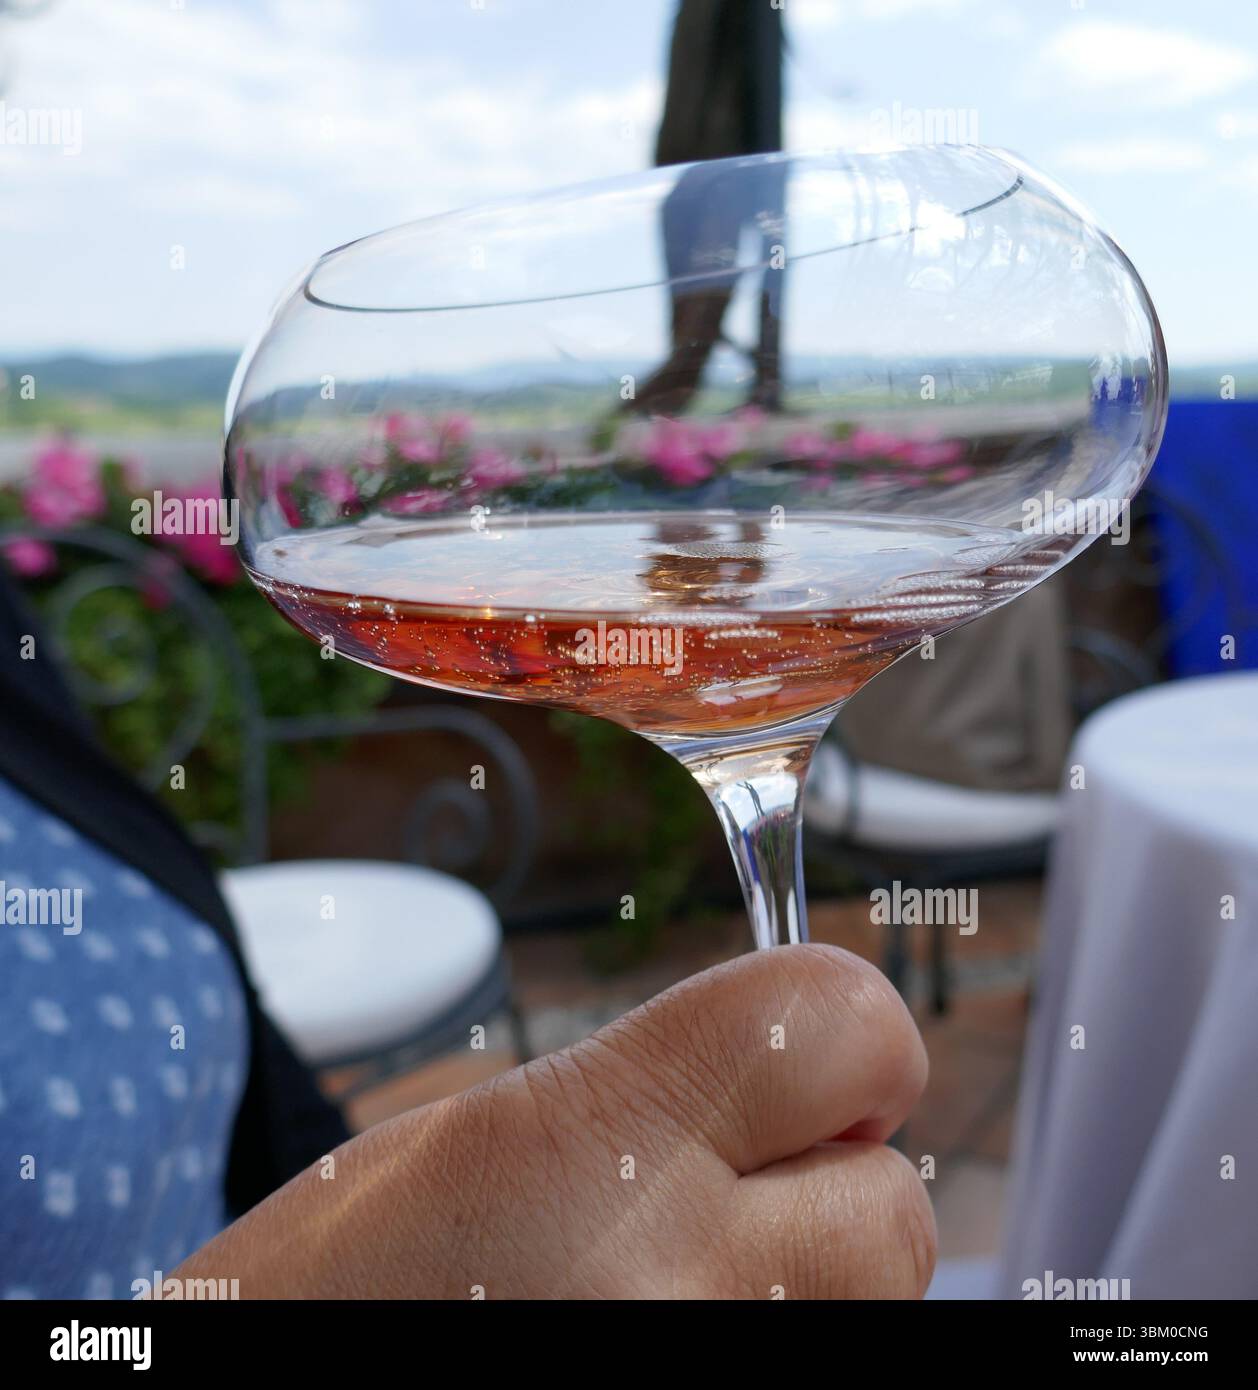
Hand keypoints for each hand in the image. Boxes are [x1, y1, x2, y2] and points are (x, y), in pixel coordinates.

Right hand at [178, 943, 933, 1298]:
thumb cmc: (343, 1284)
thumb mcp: (485, 1132)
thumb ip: (664, 1085)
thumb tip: (814, 1075)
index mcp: (596, 1138)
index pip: (848, 1022)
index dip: (846, 1041)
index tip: (807, 1076)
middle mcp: (676, 1279)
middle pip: (898, 1208)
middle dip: (833, 1195)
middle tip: (724, 1208)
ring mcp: (712, 1380)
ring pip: (877, 1305)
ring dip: (811, 1286)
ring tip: (676, 1288)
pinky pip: (819, 1366)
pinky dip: (774, 1337)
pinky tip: (671, 1332)